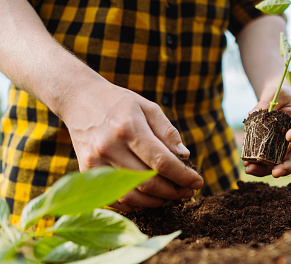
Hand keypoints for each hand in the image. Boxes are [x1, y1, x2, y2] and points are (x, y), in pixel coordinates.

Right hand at [59, 80, 202, 211]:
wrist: (79, 100)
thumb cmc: (120, 103)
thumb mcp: (148, 107)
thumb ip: (167, 132)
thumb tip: (185, 155)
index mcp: (129, 128)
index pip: (162, 161)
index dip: (183, 176)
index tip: (198, 181)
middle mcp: (110, 147)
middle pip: (148, 182)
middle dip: (174, 191)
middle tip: (188, 192)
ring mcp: (96, 162)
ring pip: (132, 195)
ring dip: (156, 201)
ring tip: (172, 197)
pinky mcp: (86, 172)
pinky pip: (114, 199)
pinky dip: (135, 204)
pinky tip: (149, 198)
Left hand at [243, 86, 290, 177]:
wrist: (275, 99)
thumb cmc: (280, 94)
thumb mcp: (276, 92)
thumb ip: (266, 101)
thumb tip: (252, 114)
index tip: (289, 135)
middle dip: (287, 166)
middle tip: (276, 172)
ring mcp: (287, 146)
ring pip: (281, 162)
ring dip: (267, 169)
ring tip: (251, 169)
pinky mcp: (274, 150)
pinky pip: (268, 161)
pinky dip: (258, 165)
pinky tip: (247, 166)